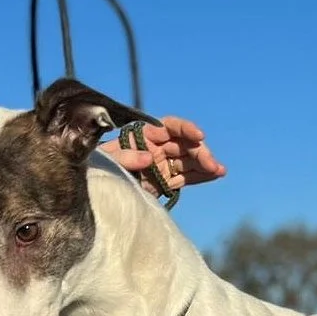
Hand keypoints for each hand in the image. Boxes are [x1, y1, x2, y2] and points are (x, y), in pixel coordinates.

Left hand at [102, 115, 226, 197]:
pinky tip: (215, 175)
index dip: (186, 129)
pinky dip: (200, 176)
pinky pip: (186, 177)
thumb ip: (126, 157)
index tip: (199, 136)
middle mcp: (156, 147)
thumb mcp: (108, 160)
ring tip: (220, 171)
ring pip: (188, 161)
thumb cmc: (98, 168)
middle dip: (199, 153)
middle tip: (212, 165)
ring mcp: (162, 164)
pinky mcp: (164, 181)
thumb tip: (150, 157)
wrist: (96, 189)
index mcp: (144, 135)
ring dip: (205, 165)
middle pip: (184, 145)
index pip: (170, 126)